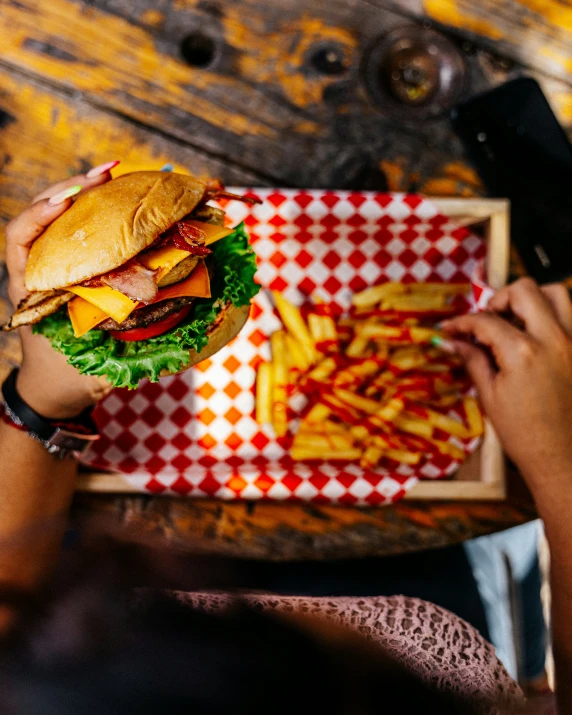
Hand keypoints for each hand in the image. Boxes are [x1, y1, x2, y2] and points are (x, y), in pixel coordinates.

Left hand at [5, 166, 118, 418]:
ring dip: (88, 195)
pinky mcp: (75, 271)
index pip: (20, 238)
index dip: (39, 215)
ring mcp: (57, 268)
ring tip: (117, 176)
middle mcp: (40, 271)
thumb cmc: (69, 377)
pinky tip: (122, 202)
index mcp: (30, 288)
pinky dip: (100, 216)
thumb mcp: (92, 362)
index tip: (68, 203)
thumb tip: (172, 311)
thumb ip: (123, 339)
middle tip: (107, 175)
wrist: (56, 390)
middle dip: (72, 189)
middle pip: (44, 215)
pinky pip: (83, 235)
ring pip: (65, 219)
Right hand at [442, 278, 571, 502]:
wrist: (563, 459)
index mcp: (522, 353)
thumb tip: (452, 342)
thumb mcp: (490, 396)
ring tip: (519, 320)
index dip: (462, 322)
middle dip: (500, 299)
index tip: (452, 329)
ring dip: (534, 299)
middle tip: (489, 319)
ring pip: (558, 292)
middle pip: (524, 290)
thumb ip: (473, 359)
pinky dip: (557, 317)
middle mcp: (554, 340)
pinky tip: (540, 336)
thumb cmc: (526, 435)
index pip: (485, 320)